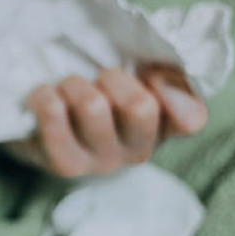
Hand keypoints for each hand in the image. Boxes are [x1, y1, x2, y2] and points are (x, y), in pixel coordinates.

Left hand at [19, 66, 207, 177]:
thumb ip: (164, 71)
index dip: (171, 89)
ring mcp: (101, 163)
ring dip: (75, 85)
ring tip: (66, 86)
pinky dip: (47, 100)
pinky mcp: (64, 164)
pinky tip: (45, 96)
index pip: (190, 117)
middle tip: (97, 77)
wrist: (44, 124)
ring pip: (94, 108)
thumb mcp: (134, 75)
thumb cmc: (97, 92)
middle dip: (113, 78)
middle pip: (140, 108)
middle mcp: (137, 151)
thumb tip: (161, 76)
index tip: (150, 72)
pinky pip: (55, 126)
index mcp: (163, 126)